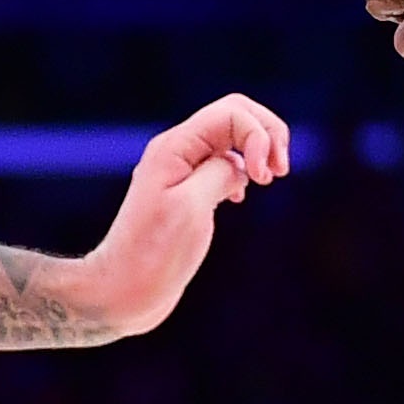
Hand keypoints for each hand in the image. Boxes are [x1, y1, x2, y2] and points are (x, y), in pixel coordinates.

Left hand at [66, 96, 294, 337]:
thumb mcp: (191, 208)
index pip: (232, 113)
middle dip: (266, 134)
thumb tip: (240, 164)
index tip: (264, 178)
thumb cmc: (153, 254)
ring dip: (258, 151)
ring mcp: (181, 173)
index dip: (259, 136)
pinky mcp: (187, 194)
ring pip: (231, 139)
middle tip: (279, 171)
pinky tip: (241, 196)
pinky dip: (242, 172)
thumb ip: (220, 172)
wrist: (123, 291)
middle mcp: (177, 152)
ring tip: (268, 180)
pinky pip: (222, 165)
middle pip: (235, 115)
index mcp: (174, 148)